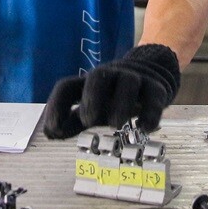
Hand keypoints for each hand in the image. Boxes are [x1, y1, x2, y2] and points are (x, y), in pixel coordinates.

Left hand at [43, 44, 180, 138]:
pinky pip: (154, 97)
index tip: (52, 130)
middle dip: (92, 97)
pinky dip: (149, 113)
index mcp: (88, 82)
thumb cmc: (113, 97)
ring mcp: (134, 80)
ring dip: (120, 104)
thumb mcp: (92, 108)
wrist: (152, 75)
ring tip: (116, 124)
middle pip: (98, 77)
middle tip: (88, 121)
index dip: (56, 106)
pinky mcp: (156, 88)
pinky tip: (144, 128)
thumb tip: (50, 133)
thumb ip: (72, 121)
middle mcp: (110, 76)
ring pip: (128, 83)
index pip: (67, 87)